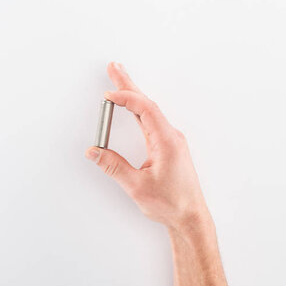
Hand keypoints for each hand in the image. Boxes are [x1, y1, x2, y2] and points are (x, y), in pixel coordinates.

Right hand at [86, 62, 210, 229]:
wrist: (190, 217)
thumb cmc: (171, 204)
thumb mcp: (136, 186)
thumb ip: (113, 166)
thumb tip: (94, 151)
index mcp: (166, 140)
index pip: (144, 109)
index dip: (125, 98)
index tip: (108, 95)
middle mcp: (171, 136)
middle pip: (146, 103)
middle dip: (129, 85)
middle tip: (114, 67)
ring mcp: (171, 140)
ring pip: (149, 111)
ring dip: (133, 95)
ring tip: (119, 81)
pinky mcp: (169, 147)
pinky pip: (151, 121)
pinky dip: (138, 110)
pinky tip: (132, 107)